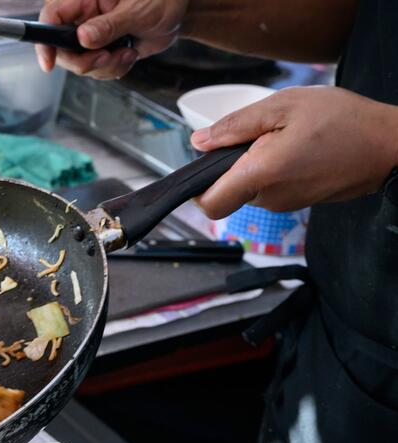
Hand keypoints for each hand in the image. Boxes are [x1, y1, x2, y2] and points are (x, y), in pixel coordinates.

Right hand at [35, 0, 186, 78]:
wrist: (179, 12)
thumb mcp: (137, 11)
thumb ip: (109, 25)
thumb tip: (83, 38)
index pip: (52, 17)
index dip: (45, 41)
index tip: (49, 62)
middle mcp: (83, 17)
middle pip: (61, 48)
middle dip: (84, 62)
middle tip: (106, 57)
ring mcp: (91, 35)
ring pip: (80, 63)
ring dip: (104, 67)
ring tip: (126, 53)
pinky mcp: (101, 49)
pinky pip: (96, 69)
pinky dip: (112, 69)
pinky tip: (128, 55)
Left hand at [191, 86, 397, 218]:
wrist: (390, 145)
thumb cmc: (344, 121)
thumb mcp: (284, 106)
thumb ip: (236, 126)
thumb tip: (200, 142)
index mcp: (261, 175)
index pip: (209, 204)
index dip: (196, 187)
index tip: (203, 164)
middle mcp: (270, 198)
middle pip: (227, 190)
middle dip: (231, 164)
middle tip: (260, 134)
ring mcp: (285, 204)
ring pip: (249, 188)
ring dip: (255, 164)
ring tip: (285, 137)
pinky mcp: (298, 201)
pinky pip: (271, 188)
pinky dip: (273, 169)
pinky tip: (297, 148)